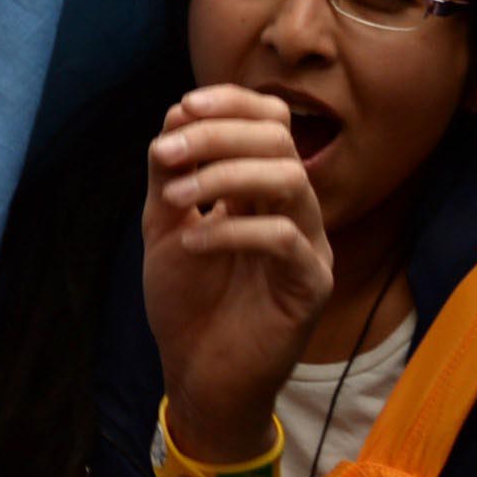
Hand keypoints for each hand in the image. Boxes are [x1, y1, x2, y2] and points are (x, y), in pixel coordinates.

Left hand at [139, 86, 329, 459]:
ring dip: (224, 176)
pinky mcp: (311, 287)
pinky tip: (194, 241)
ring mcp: (309, 248)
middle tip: (166, 154)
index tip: (185, 106)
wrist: (196, 372)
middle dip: (218, 135)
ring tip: (176, 197)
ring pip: (289, 180)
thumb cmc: (186, 298)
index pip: (271, 121)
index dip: (233, 104)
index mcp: (264, 190)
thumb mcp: (164, 221)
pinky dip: (232, 229)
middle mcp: (295, 212)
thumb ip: (170, 169)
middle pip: (281, 141)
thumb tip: (178, 110)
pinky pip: (284, 238)